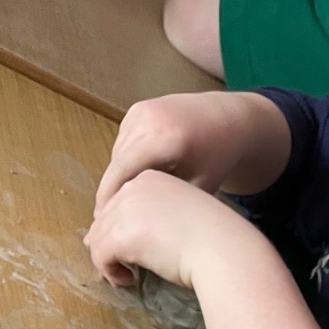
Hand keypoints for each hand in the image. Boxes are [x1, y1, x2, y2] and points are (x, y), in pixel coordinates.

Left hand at [85, 169, 244, 288]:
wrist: (224, 250)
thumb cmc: (215, 238)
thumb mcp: (184, 217)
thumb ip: (157, 219)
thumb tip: (126, 236)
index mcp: (152, 179)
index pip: (121, 202)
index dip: (122, 229)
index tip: (136, 249)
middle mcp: (135, 187)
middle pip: (105, 218)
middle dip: (111, 245)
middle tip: (125, 266)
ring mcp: (125, 210)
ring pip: (98, 238)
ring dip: (109, 260)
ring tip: (126, 276)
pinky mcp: (119, 235)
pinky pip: (100, 256)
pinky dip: (109, 272)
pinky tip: (127, 280)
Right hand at [94, 94, 250, 214]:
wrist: (227, 118)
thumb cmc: (216, 156)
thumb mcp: (196, 186)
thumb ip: (164, 199)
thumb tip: (132, 218)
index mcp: (164, 136)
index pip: (124, 170)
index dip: (108, 196)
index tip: (101, 219)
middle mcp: (148, 118)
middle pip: (117, 161)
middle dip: (110, 190)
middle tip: (106, 219)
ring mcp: (140, 111)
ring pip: (118, 152)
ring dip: (118, 176)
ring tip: (121, 203)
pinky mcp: (138, 110)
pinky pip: (124, 142)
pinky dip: (126, 161)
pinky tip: (136, 181)